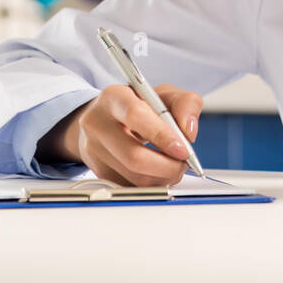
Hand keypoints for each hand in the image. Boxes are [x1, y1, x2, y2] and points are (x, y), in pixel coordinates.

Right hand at [73, 82, 202, 186]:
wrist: (107, 118)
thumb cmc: (139, 104)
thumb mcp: (165, 94)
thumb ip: (185, 103)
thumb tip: (189, 131)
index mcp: (114, 97)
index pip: (136, 116)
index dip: (163, 136)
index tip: (183, 149)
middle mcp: (97, 123)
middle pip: (134, 156)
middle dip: (168, 166)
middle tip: (183, 163)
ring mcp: (93, 150)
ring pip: (134, 177)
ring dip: (163, 178)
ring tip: (173, 166)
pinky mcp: (98, 172)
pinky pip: (131, 188)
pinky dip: (152, 185)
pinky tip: (158, 172)